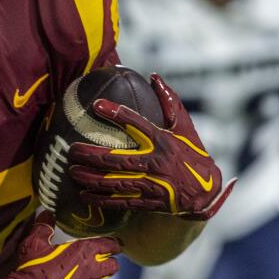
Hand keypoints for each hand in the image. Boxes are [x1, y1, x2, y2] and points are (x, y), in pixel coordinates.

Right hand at [0, 212, 120, 278]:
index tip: (113, 246)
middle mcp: (92, 272)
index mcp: (84, 251)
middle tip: (101, 265)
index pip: (109, 245)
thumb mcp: (34, 243)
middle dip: (109, 265)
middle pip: (113, 267)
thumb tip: (47, 214)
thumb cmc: (32, 268)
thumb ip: (43, 227)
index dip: (112, 245)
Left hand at [67, 73, 233, 220]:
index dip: (116, 114)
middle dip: (90, 154)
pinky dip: (100, 199)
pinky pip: (120, 201)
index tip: (96, 105)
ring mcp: (151, 185)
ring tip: (71, 171)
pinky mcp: (148, 202)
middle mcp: (155, 163)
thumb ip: (170, 102)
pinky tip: (83, 195)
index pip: (137, 124)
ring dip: (90, 178)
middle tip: (71, 149)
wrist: (207, 193)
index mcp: (164, 141)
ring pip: (114, 182)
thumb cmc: (192, 154)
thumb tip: (154, 77)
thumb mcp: (185, 127)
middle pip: (116, 159)